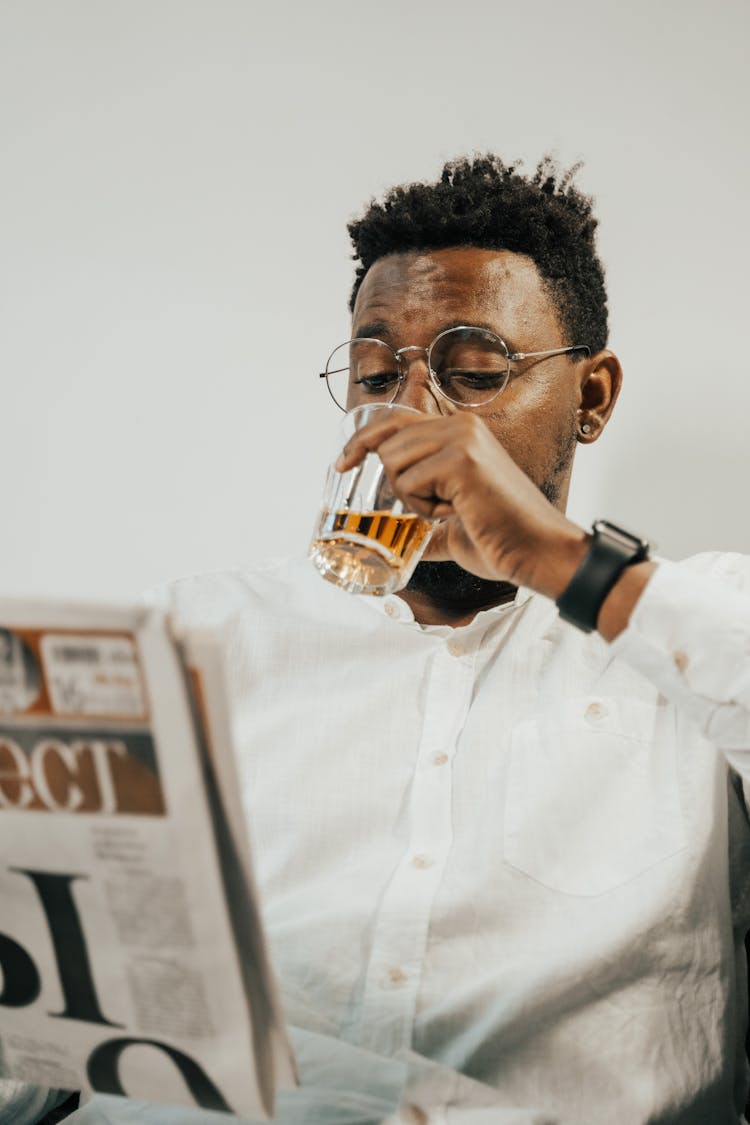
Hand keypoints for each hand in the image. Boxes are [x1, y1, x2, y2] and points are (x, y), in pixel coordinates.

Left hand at [335, 411, 588, 599]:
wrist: (535, 551)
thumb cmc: (502, 541)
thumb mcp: (453, 526)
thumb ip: (426, 523)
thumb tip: (398, 542)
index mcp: (460, 431)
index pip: (396, 422)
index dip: (363, 441)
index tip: (342, 464)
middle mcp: (460, 426)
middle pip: (387, 445)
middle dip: (397, 487)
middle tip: (435, 511)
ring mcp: (461, 439)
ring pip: (394, 463)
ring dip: (412, 499)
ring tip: (452, 511)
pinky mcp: (460, 460)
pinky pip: (408, 483)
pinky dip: (424, 509)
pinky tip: (458, 512)